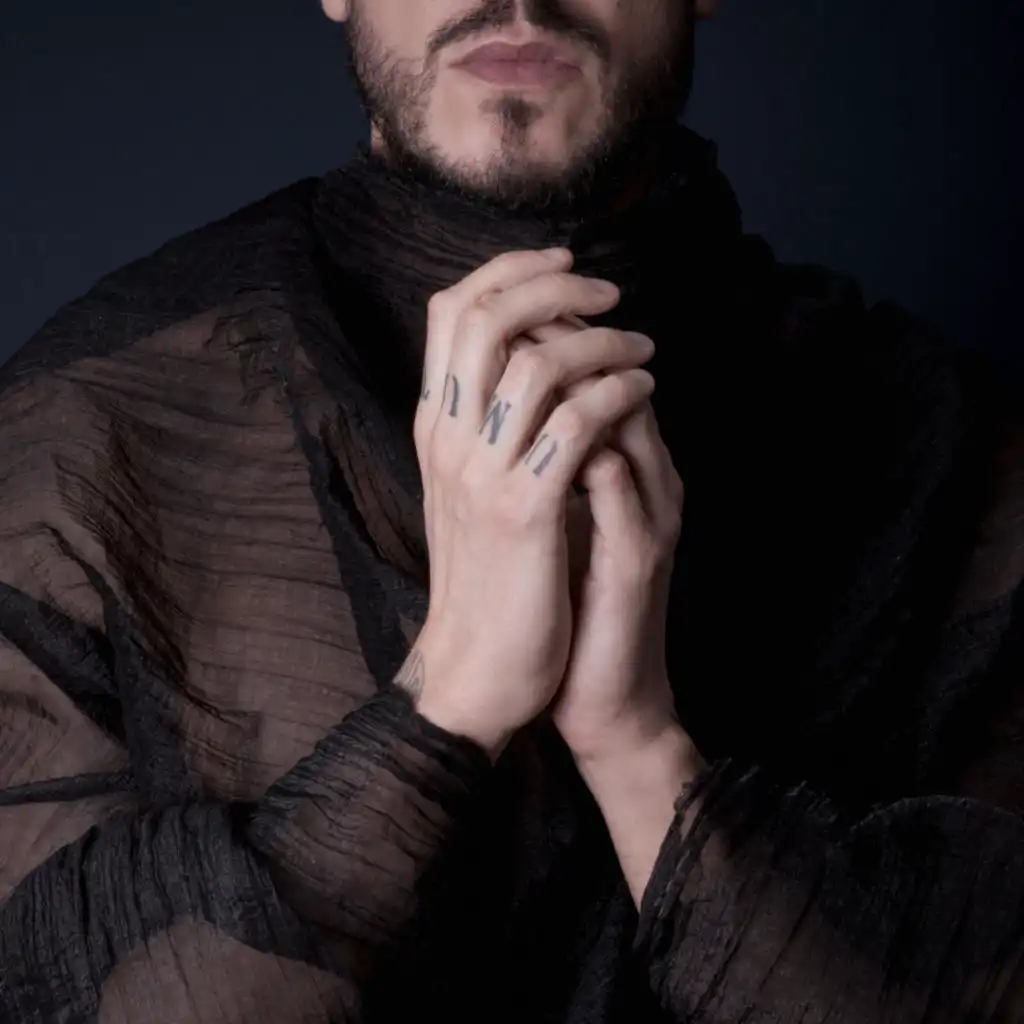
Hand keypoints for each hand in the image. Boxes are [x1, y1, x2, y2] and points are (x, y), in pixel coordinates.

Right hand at [401, 248, 656, 760]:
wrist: (474, 666)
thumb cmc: (484, 576)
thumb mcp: (468, 490)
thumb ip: (483, 426)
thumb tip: (524, 357)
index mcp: (435, 429)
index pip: (451, 314)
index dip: (507, 273)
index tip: (562, 265)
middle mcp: (449, 441)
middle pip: (488, 318)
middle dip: (554, 286)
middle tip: (609, 290)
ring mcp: (483, 475)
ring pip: (538, 364)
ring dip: (602, 341)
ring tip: (642, 348)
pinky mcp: (525, 513)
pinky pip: (576, 426)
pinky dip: (618, 394)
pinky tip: (643, 392)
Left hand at [524, 318, 685, 765]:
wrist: (602, 696)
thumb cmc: (573, 605)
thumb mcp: (559, 521)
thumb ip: (550, 462)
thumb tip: (506, 408)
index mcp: (630, 468)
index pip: (598, 375)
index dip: (552, 335)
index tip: (503, 317)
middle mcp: (650, 480)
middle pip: (616, 377)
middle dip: (561, 337)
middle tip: (511, 320)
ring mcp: (651, 515)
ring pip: (625, 415)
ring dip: (571, 379)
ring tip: (519, 360)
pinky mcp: (638, 557)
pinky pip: (615, 484)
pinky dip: (578, 446)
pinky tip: (537, 433)